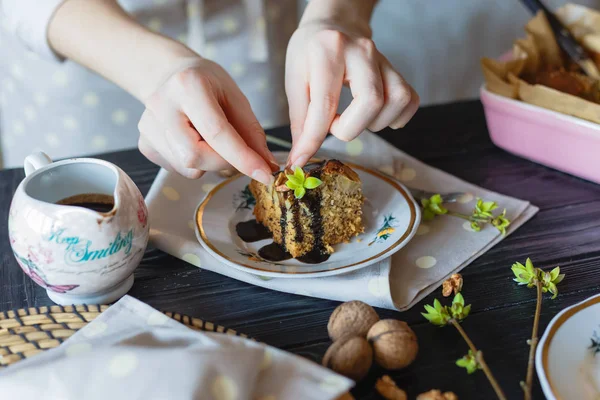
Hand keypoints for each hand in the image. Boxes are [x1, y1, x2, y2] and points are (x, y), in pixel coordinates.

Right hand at [137, 58, 277, 182]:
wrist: (169, 74)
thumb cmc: (207, 84)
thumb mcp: (235, 97)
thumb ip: (251, 132)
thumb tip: (267, 164)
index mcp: (187, 86)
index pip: (216, 132)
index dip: (243, 157)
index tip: (265, 174)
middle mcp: (161, 105)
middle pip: (195, 156)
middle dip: (224, 163)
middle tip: (237, 154)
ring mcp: (147, 126)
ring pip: (187, 167)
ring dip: (210, 163)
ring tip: (210, 140)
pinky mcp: (144, 143)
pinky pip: (177, 168)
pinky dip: (195, 164)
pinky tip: (194, 141)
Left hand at [285, 20, 418, 166]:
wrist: (333, 25)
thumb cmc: (310, 53)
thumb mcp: (294, 79)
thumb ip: (300, 119)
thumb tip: (299, 157)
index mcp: (329, 50)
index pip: (326, 104)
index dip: (313, 139)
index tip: (300, 159)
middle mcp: (362, 50)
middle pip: (371, 102)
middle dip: (349, 128)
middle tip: (333, 124)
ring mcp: (384, 59)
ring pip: (396, 101)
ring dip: (373, 123)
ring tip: (353, 118)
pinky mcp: (397, 70)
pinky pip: (409, 101)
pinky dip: (394, 118)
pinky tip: (373, 115)